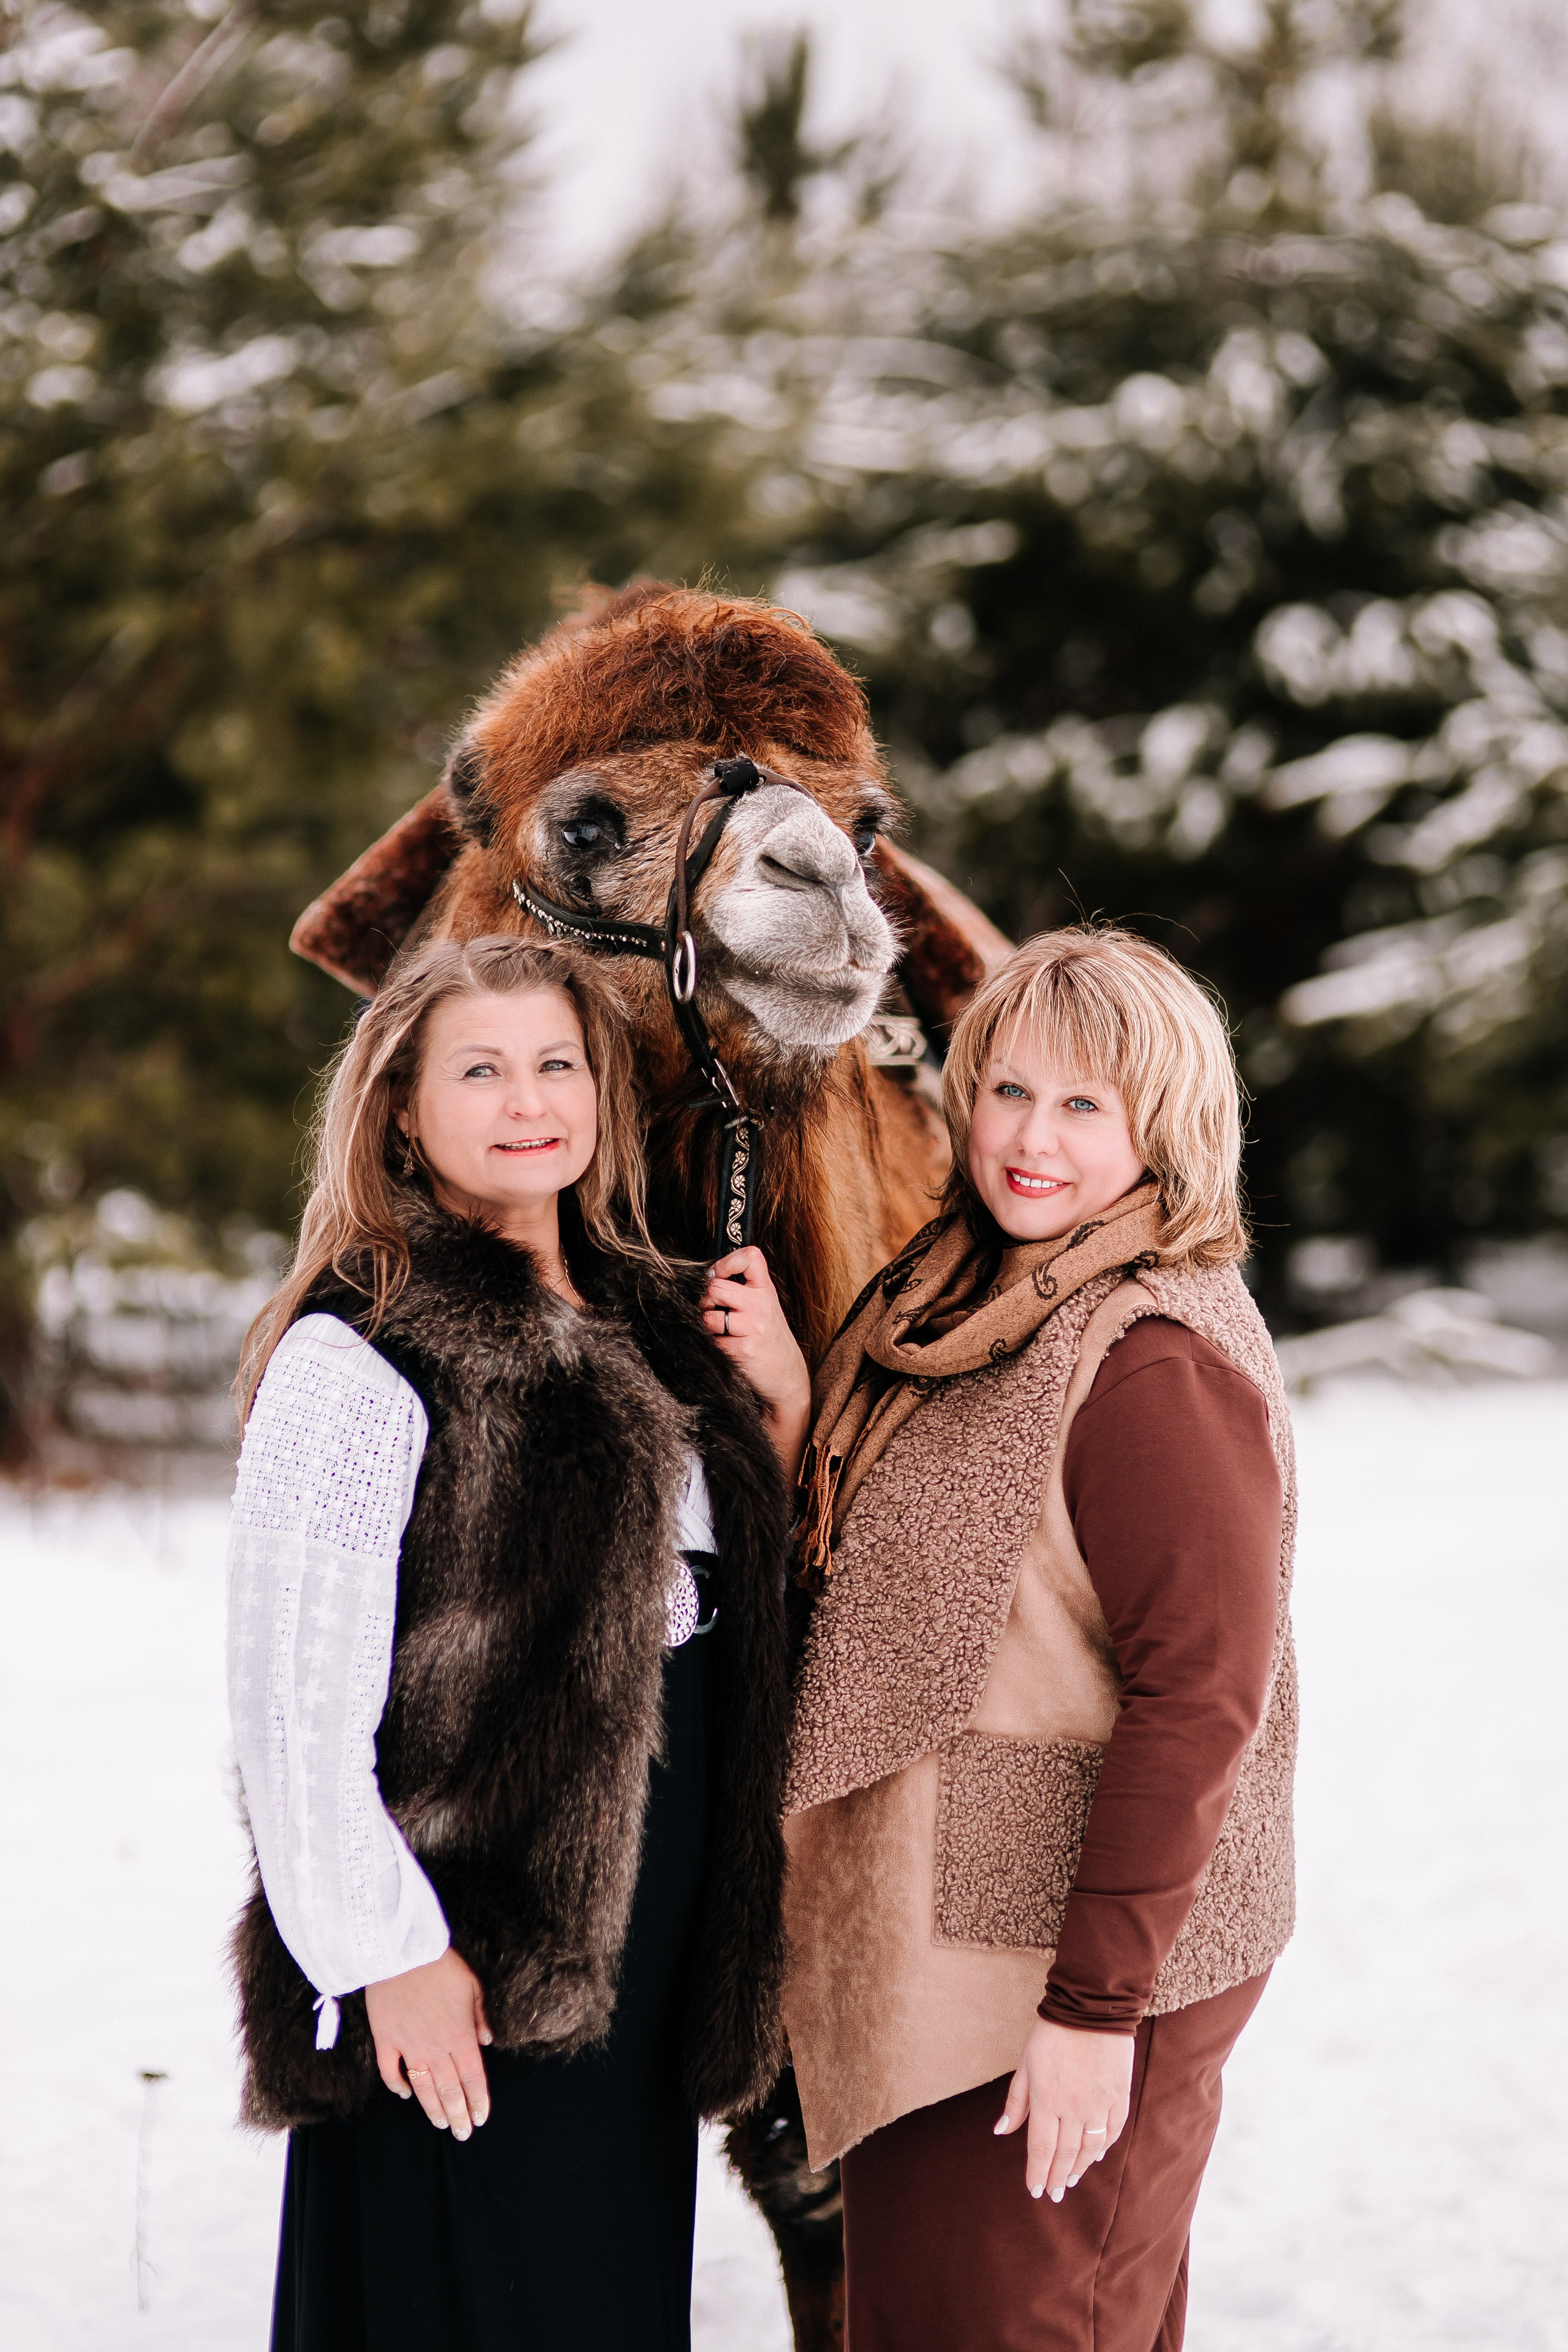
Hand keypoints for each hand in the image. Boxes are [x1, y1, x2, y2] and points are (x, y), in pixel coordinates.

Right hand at [365, 1948, 492, 2139]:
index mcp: (460, 2035)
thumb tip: (487, 2040)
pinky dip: (398, 2086)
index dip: (478, 2100)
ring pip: (423, 2087)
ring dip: (433, 2108)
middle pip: (450, 2089)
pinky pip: (390, 2071)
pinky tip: (405, 2096)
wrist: (402, 1952)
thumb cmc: (441, 1965)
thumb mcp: (473, 1986)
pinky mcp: (385, 2040)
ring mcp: (408, 2046)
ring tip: (442, 2123)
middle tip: (463, 2133)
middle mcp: (436, 2048)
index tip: (481, 2118)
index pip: (473, 2077)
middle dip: (459, 2113)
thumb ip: (480, 2016)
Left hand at [703, 1246, 811, 1481]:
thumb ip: (743, 1290)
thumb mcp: (764, 1308)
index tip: (718, 1274)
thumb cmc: (769, 1340)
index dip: (727, 1262)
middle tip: (713, 1312)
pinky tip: (727, 1350)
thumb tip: (705, 1278)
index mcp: (766, 1290)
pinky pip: (712, 1341)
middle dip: (706, 1301)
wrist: (787, 1378)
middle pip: (715, 1287)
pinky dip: (713, 1346)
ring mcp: (754, 1328)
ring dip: (707, 1327)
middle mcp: (762, 1305)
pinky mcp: (743, 1351)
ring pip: (708, 1316)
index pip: (750, 1257)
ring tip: (721, 1333)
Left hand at [993, 2016, 1133, 2201]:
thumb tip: (1000, 2132)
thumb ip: (1016, 2101)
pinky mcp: (1119, 2096)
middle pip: (1065, 2153)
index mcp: (1047, 2099)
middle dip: (1057, 2177)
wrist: (1092, 2008)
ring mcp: (1099, 2103)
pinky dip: (1104, 2147)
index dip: (1037, 2172)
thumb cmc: (1052, 2033)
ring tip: (1071, 2180)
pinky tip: (1096, 2156)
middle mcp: (1074, 2107)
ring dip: (1079, 2168)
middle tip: (1054, 2195)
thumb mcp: (1026, 2063)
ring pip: (1090, 2148)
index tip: (1035, 2190)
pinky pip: (1112, 2131)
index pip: (1041, 2148)